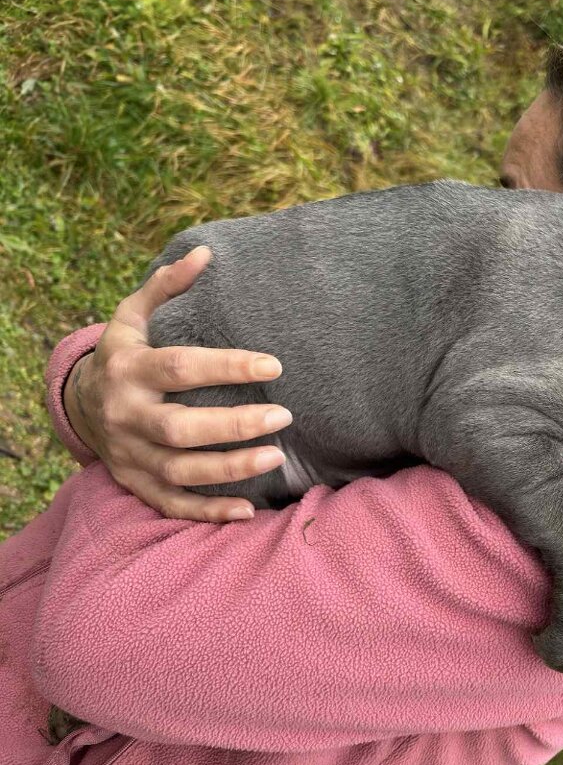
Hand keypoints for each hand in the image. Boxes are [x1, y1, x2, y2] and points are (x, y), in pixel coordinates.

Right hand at [64, 246, 292, 521]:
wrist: (77, 403)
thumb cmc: (123, 355)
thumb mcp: (131, 316)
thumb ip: (166, 287)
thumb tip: (205, 252)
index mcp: (129, 371)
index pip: (180, 369)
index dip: (228, 368)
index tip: (274, 366)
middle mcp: (127, 416)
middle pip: (182, 429)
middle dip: (234, 426)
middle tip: (283, 416)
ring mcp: (130, 455)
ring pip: (180, 471)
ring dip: (229, 470)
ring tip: (276, 457)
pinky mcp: (136, 483)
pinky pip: (172, 505)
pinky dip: (209, 512)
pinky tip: (248, 511)